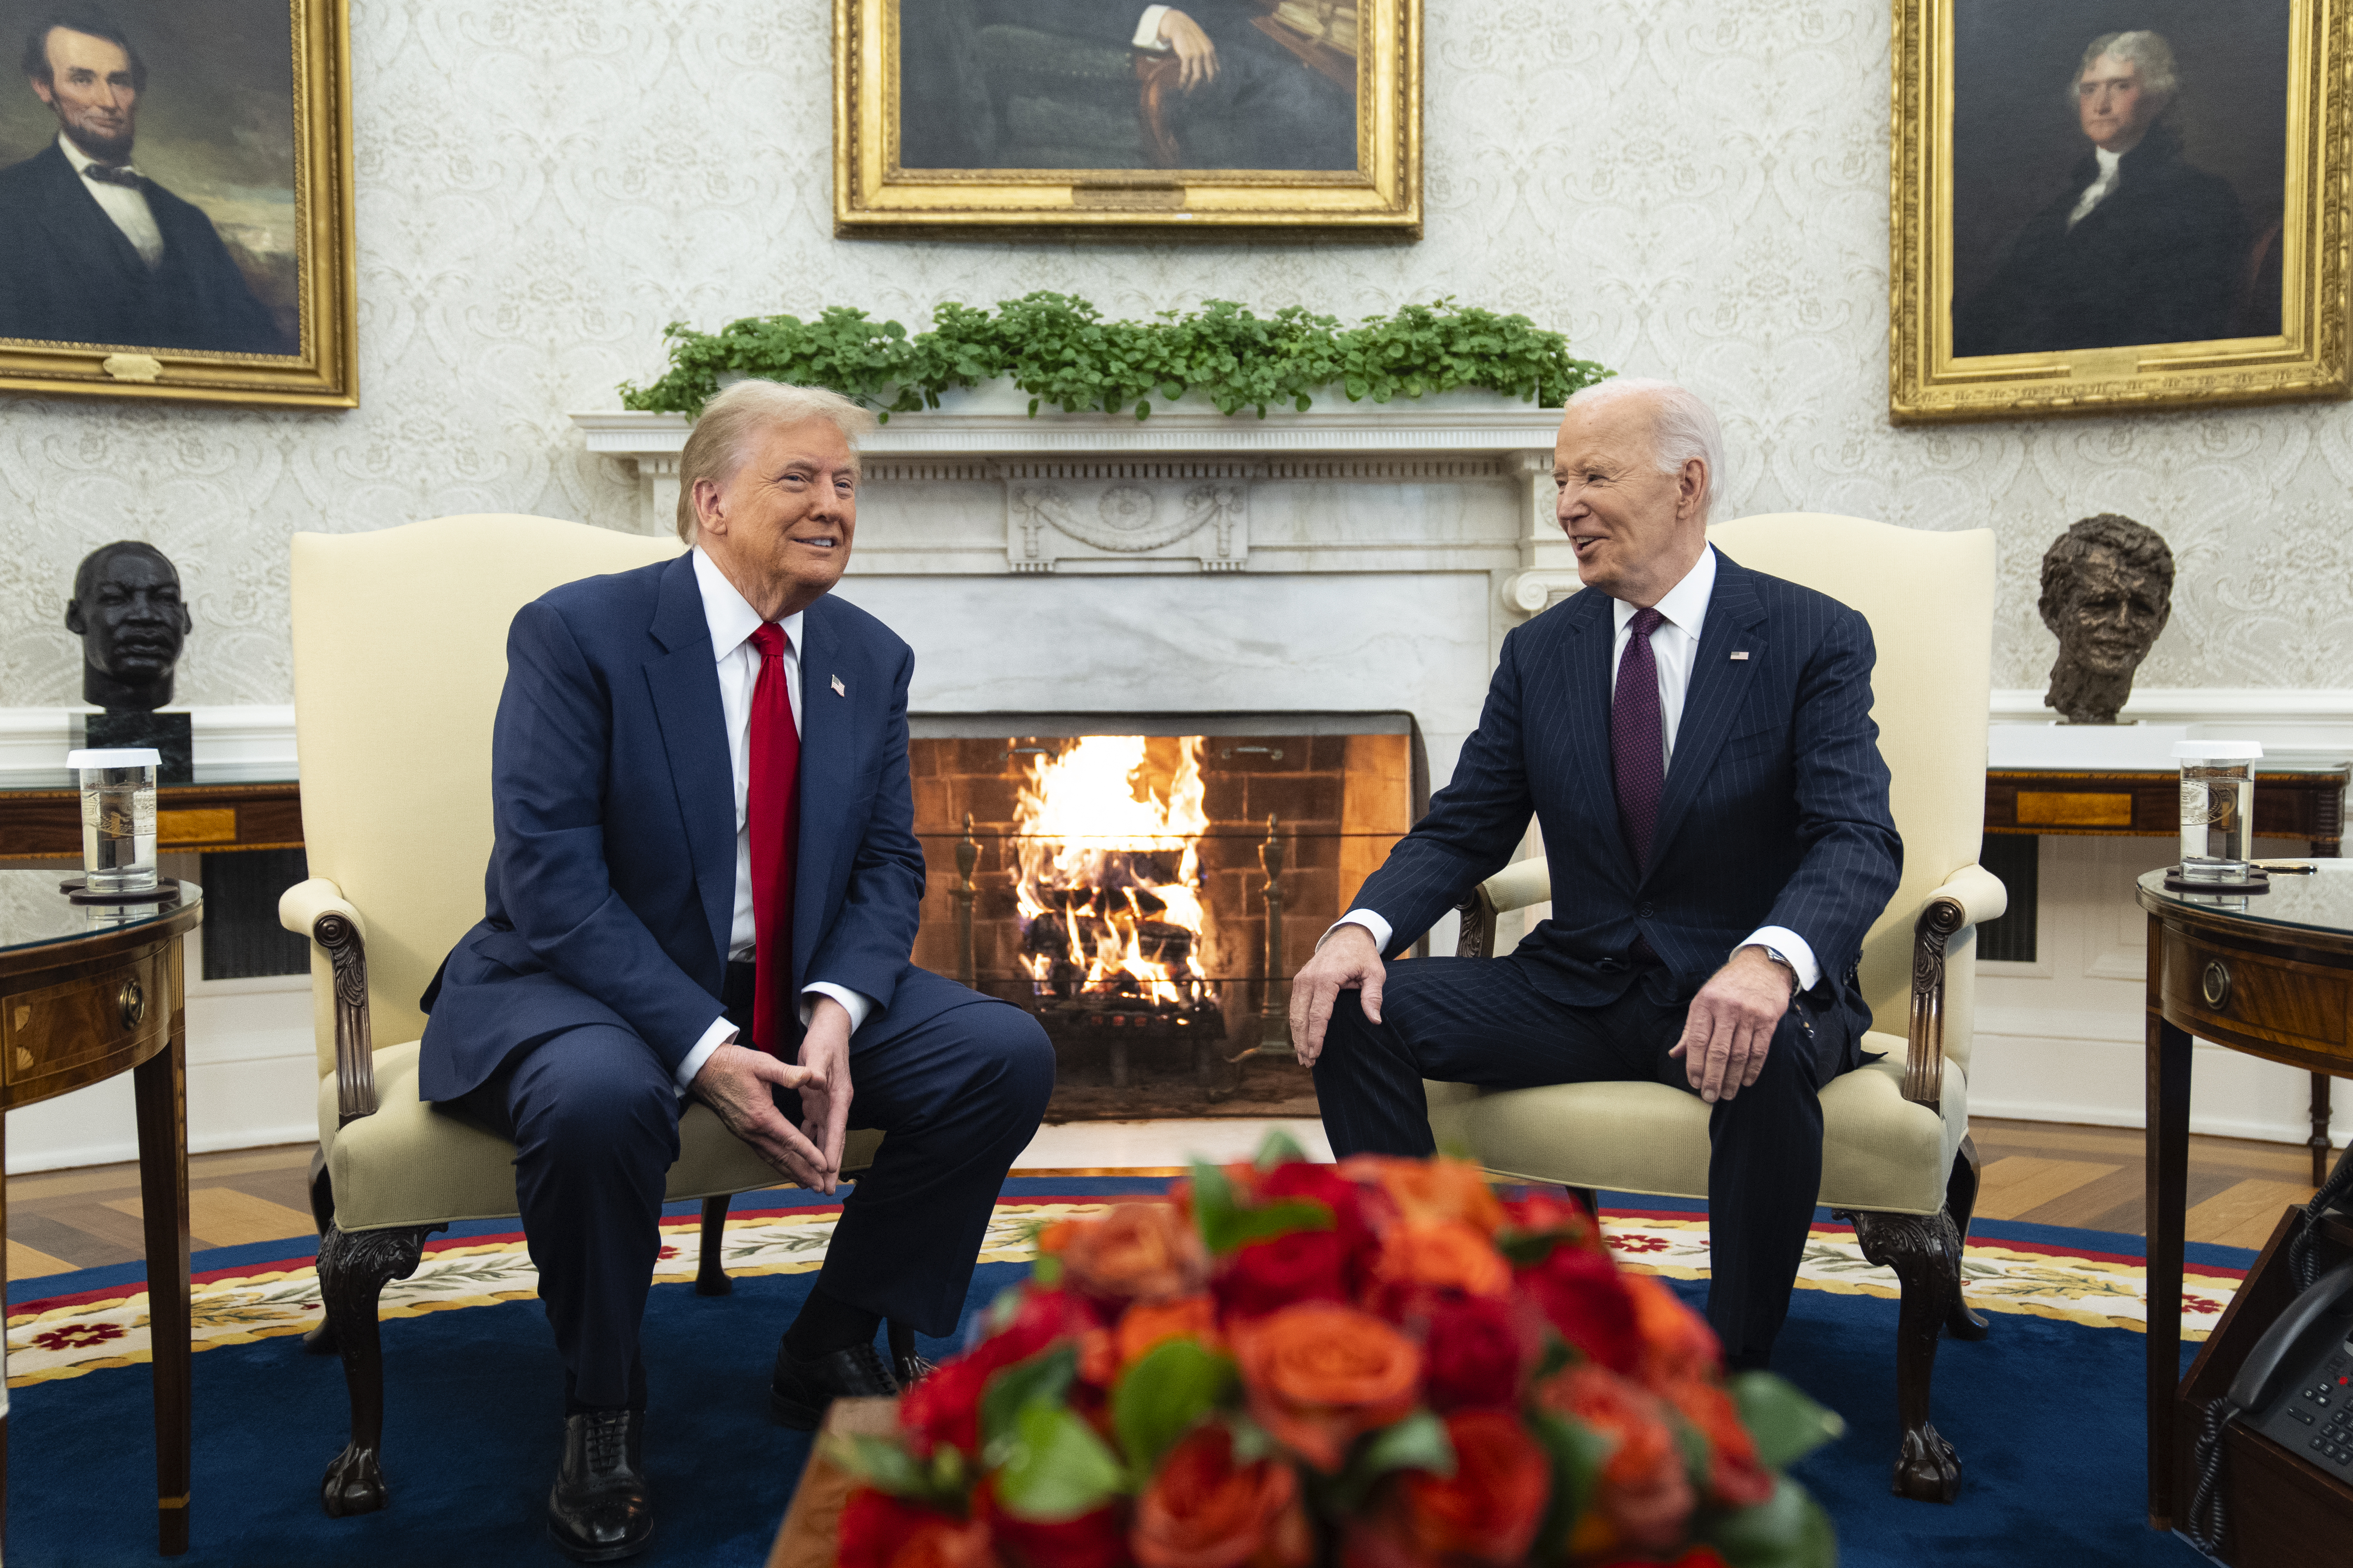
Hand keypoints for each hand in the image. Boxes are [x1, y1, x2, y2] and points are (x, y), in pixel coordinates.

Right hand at [691, 1042, 826, 1185]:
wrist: (705, 1069)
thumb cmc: (734, 1064)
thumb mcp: (763, 1064)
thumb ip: (788, 1073)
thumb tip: (811, 1076)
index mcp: (761, 1115)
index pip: (790, 1140)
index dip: (809, 1153)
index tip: (823, 1165)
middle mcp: (752, 1130)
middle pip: (782, 1157)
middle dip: (803, 1172)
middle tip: (820, 1186)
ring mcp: (745, 1133)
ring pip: (771, 1158)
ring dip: (790, 1172)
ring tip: (806, 1184)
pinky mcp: (742, 1132)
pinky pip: (763, 1152)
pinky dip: (777, 1163)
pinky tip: (785, 1167)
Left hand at [793, 996, 855, 1195]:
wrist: (830, 1028)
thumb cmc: (825, 1041)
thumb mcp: (818, 1052)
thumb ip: (813, 1068)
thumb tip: (812, 1080)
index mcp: (839, 1095)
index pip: (836, 1127)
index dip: (832, 1149)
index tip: (828, 1170)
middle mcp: (836, 1104)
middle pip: (834, 1140)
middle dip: (830, 1166)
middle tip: (825, 1190)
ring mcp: (828, 1105)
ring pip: (825, 1138)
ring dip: (820, 1160)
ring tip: (816, 1183)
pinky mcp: (819, 1102)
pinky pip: (815, 1128)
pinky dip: (811, 1143)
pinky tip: (803, 1155)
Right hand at [1157, 10, 1218, 89]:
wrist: (1179, 24)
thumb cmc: (1190, 34)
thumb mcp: (1202, 42)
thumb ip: (1206, 53)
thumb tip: (1209, 68)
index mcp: (1211, 50)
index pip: (1216, 70)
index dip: (1213, 82)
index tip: (1208, 91)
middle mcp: (1206, 52)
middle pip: (1209, 76)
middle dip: (1205, 89)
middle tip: (1199, 96)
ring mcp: (1196, 54)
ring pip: (1197, 76)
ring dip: (1192, 87)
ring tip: (1187, 94)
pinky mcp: (1186, 54)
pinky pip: (1186, 72)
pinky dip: (1183, 80)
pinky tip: (1181, 85)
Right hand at [1288, 923, 1383, 1068]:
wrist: (1347, 935)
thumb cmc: (1363, 956)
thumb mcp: (1375, 973)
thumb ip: (1373, 996)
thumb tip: (1375, 1020)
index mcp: (1326, 978)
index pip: (1318, 1014)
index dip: (1316, 1037)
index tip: (1315, 1054)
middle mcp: (1309, 979)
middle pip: (1301, 1017)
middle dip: (1303, 1042)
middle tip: (1308, 1063)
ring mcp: (1301, 979)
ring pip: (1294, 1014)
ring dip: (1297, 1036)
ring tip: (1303, 1057)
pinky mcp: (1299, 981)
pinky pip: (1294, 1007)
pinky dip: (1296, 1025)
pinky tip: (1300, 1040)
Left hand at [1667, 947, 1794, 1103]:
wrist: (1761, 966)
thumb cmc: (1727, 986)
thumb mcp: (1703, 1001)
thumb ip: (1690, 1030)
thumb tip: (1675, 1055)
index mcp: (1705, 1004)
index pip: (1697, 1041)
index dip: (1695, 1065)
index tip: (1695, 1083)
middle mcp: (1726, 1009)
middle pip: (1718, 1052)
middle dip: (1713, 1078)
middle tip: (1710, 1097)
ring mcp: (1749, 1014)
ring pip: (1739, 1054)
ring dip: (1732, 1078)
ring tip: (1727, 1094)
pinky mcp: (1768, 1019)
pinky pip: (1760, 1050)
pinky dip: (1753, 1069)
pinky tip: (1746, 1081)